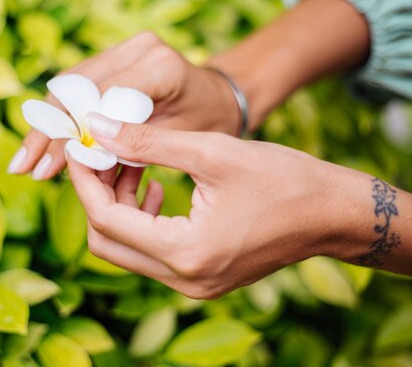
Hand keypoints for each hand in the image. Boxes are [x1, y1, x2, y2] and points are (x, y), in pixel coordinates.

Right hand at [8, 31, 239, 179]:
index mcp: (161, 66)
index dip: (71, 134)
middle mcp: (139, 48)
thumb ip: (137, 145)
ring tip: (26, 163)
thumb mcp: (182, 141)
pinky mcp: (116, 57)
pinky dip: (61, 118)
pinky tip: (43, 145)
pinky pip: (78, 86)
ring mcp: (126, 48)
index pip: (101, 100)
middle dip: (49, 131)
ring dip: (46, 126)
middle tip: (25, 168)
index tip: (49, 167)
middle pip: (77, 89)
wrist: (219, 99)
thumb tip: (82, 160)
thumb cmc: (208, 124)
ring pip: (70, 86)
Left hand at [66, 112, 373, 298]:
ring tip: (131, 162)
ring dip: (118, 204)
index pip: (105, 218)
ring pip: (126, 247)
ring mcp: (192, 284)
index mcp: (185, 252)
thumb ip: (148, 141)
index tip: (79, 144)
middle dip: (95, 193)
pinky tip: (155, 184)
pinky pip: (150, 252)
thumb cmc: (283, 179)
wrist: (332, 214)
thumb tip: (97, 127)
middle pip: (107, 240)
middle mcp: (183, 279)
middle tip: (101, 152)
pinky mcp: (200, 277)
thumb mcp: (212, 151)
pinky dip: (141, 218)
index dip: (84, 178)